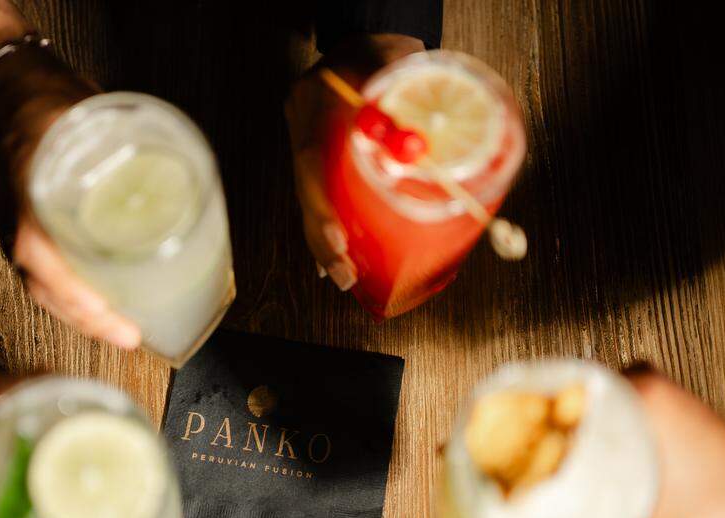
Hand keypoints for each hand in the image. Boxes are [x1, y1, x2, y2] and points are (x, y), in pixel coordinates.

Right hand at [0, 42, 140, 348]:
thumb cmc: (40, 95)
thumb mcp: (84, 114)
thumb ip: (123, 144)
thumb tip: (175, 177)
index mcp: (27, 194)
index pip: (44, 260)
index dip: (79, 297)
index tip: (112, 319)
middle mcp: (11, 218)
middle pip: (44, 286)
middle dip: (87, 318)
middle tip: (129, 338)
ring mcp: (8, 223)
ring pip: (39, 282)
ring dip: (77, 312)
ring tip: (115, 329)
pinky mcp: (14, 223)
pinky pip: (36, 268)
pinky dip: (64, 291)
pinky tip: (92, 299)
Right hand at [284, 33, 424, 290]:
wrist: (365, 34)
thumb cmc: (386, 50)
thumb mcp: (397, 62)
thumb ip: (405, 99)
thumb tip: (422, 151)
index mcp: (315, 99)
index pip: (311, 157)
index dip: (321, 204)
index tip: (338, 237)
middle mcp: (302, 121)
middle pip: (305, 189)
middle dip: (322, 238)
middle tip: (343, 275)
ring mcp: (305, 136)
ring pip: (307, 198)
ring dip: (323, 241)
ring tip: (342, 276)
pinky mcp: (316, 152)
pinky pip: (316, 194)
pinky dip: (326, 225)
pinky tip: (334, 257)